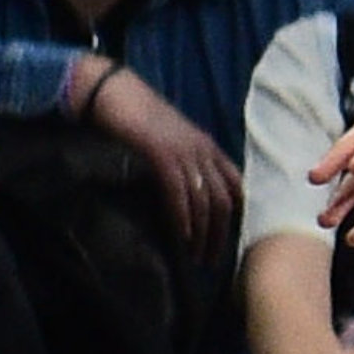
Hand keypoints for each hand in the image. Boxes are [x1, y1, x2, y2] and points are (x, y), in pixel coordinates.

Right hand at [79, 62, 242, 249]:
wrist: (115, 92)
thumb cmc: (139, 118)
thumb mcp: (173, 141)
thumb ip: (186, 162)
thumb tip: (189, 192)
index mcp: (209, 148)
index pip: (236, 186)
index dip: (238, 215)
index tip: (233, 240)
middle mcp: (203, 151)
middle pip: (223, 200)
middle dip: (221, 234)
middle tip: (212, 260)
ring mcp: (184, 152)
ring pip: (203, 200)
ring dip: (202, 233)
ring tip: (197, 257)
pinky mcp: (161, 153)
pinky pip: (178, 191)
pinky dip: (182, 216)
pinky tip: (182, 237)